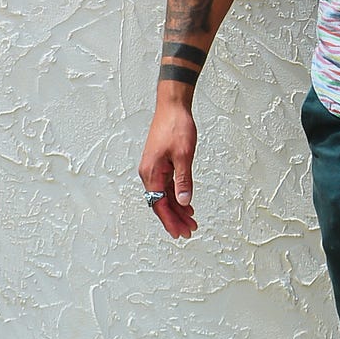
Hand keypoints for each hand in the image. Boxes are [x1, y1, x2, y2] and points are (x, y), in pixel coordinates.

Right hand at [138, 98, 198, 238]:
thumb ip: (183, 180)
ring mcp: (154, 168)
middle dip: (175, 218)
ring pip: (164, 195)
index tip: (181, 233)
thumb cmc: (177, 126)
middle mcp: (149, 173)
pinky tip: (185, 202)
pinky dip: (176, 194)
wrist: (172, 105)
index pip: (160, 205)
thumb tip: (183, 202)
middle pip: (161, 203)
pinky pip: (166, 185)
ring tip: (190, 219)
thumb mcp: (184, 155)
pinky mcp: (160, 163)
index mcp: (151, 173)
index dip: (171, 221)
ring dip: (177, 207)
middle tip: (190, 230)